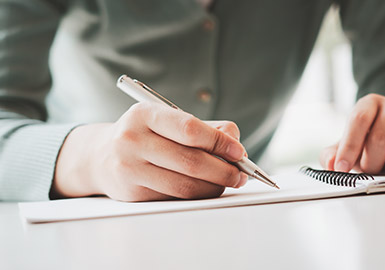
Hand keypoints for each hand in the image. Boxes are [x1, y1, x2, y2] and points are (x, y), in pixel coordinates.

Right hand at [52, 102, 247, 200]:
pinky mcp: (132, 192)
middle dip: (224, 170)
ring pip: (184, 185)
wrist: (102, 156)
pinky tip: (206, 188)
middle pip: (190, 161)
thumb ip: (206, 129)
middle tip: (241, 174)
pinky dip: (197, 194)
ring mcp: (129, 168)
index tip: (239, 152)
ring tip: (228, 182)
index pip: (190, 129)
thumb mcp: (169, 120)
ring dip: (214, 187)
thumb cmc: (146, 135)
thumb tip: (236, 146)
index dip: (219, 142)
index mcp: (145, 114)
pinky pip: (174, 197)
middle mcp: (132, 139)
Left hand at [320, 94, 384, 173]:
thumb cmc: (369, 140)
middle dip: (372, 162)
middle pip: (381, 138)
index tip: (342, 168)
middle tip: (370, 170)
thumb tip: (331, 164)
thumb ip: (332, 154)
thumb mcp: (347, 144)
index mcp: (370, 103)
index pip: (359, 120)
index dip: (349, 147)